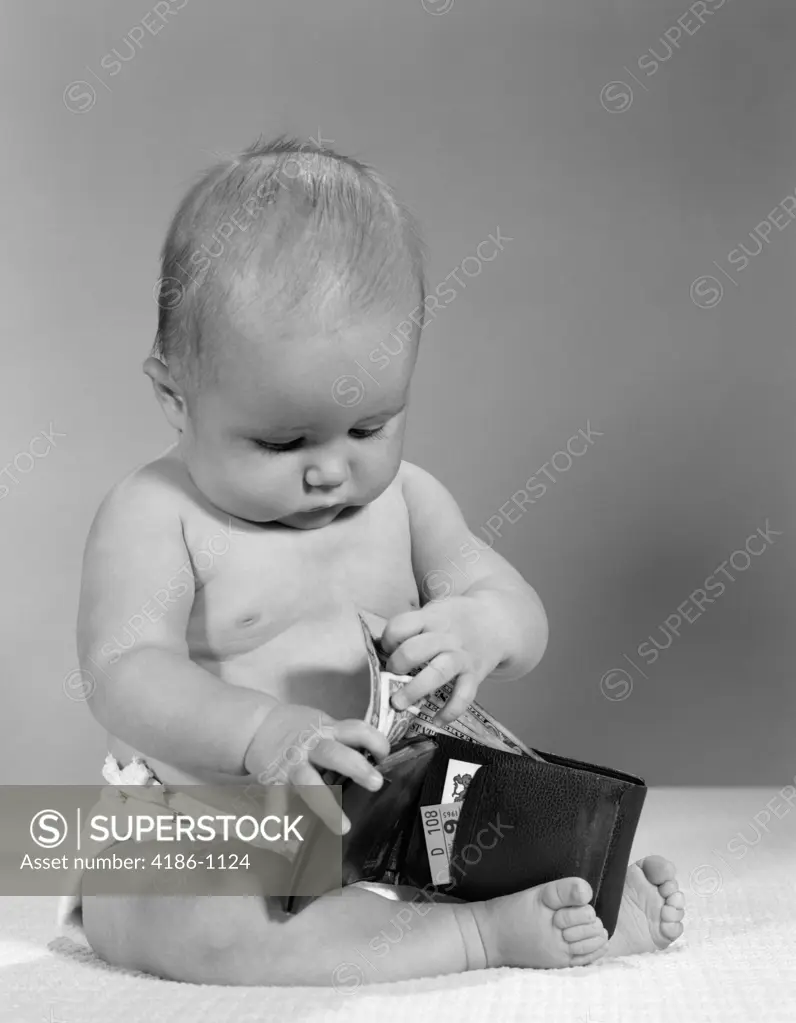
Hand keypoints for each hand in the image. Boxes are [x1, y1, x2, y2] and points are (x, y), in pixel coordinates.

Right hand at [243, 704, 389, 834]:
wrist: (258, 726)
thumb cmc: (299, 727)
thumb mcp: (323, 723)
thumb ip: (344, 737)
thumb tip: (375, 753)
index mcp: (328, 730)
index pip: (357, 730)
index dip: (375, 741)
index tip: (384, 756)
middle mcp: (311, 747)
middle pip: (336, 755)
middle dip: (357, 768)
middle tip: (376, 783)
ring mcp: (292, 765)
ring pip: (311, 783)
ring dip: (327, 806)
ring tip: (344, 827)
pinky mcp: (274, 780)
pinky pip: (276, 799)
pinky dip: (277, 815)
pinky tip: (281, 834)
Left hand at [380, 597, 502, 724]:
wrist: (497, 621)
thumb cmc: (455, 619)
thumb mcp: (434, 612)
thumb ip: (412, 628)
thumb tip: (379, 650)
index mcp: (431, 618)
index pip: (401, 626)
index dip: (388, 639)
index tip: (387, 648)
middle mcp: (446, 637)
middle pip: (416, 649)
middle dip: (397, 664)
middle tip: (390, 674)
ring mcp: (462, 657)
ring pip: (438, 672)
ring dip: (415, 689)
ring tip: (398, 703)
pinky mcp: (475, 674)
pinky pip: (464, 695)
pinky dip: (451, 710)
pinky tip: (437, 720)